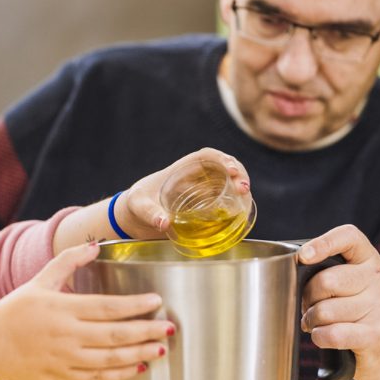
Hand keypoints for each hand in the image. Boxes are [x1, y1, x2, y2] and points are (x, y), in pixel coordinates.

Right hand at [0, 243, 173, 379]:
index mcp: (63, 308)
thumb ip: (68, 262)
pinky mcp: (60, 377)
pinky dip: (119, 374)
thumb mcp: (39, 281)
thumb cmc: (12, 311)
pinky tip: (137, 367)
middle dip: (146, 332)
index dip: (135, 306)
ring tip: (160, 350)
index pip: (108, 307)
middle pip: (115, 335)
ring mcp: (64, 359)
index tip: (157, 302)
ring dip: (138, 355)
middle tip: (170, 328)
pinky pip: (97, 378)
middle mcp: (66, 335)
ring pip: (110, 360)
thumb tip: (96, 245)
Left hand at [112, 148, 250, 239]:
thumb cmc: (136, 204)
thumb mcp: (139, 207)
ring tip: (245, 200)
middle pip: (224, 167)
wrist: (134, 217)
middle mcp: (196, 177)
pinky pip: (226, 201)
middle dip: (239, 173)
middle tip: (243, 189)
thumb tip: (164, 223)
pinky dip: (236, 205)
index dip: (222, 159)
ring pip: (229, 183)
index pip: (206, 156)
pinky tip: (241, 213)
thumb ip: (150, 213)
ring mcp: (203, 192)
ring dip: (241, 188)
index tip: (231, 169)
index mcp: (182, 169)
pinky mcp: (205, 207)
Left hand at [297, 224, 379, 379]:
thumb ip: (322, 270)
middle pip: (327, 280)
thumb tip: (291, 269)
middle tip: (307, 306)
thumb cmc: (346, 309)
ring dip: (312, 321)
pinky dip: (320, 337)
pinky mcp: (376, 333)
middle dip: (308, 298)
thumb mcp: (340, 283)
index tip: (303, 256)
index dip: (324, 243)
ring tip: (316, 323)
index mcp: (367, 258)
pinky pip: (334, 334)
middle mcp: (377, 278)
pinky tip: (322, 336)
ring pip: (326, 311)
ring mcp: (379, 306)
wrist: (372, 349)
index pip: (348, 237)